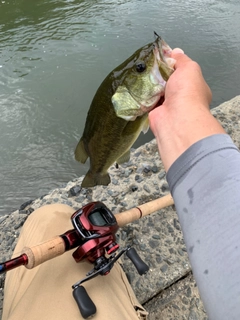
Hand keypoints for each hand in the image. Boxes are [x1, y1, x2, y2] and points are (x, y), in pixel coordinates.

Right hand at [149, 49, 224, 170]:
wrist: (176, 118)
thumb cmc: (187, 92)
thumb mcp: (189, 68)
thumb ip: (181, 60)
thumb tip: (176, 51)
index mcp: (195, 88)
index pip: (183, 73)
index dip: (173, 65)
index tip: (162, 58)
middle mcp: (183, 99)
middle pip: (169, 82)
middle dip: (160, 75)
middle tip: (149, 66)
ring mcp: (169, 107)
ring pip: (158, 92)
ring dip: (151, 85)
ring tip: (141, 74)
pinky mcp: (156, 113)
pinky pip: (148, 102)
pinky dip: (143, 96)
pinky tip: (137, 87)